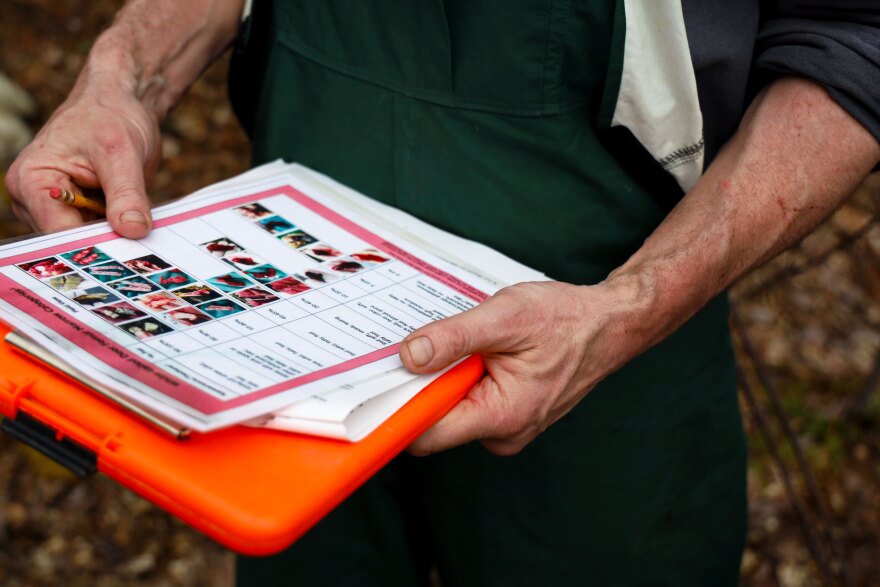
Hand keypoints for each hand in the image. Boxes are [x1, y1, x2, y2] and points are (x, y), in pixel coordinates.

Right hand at [5, 83, 160, 237]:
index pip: (55, 230)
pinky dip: (124, 231)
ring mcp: (62, 211)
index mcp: (31, 182)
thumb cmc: (110, 115)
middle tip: (140, 245)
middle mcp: (39, 202)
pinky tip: (140, 223)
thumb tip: (133, 229)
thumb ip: (125, 193)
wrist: (122, 105)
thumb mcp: (120, 152)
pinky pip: (105, 234)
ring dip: (118, 238)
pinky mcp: (86, 215)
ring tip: (140, 225)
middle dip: (106, 243)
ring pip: (91, 242)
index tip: (122, 253)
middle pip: (71, 241)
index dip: (90, 244)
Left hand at [400, 281, 632, 455]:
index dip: (398, 407)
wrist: (608, 325)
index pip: (427, 434)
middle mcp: (502, 433)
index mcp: (501, 416)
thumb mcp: (505, 317)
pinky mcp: (508, 416)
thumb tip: (410, 355)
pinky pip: (469, 403)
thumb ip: (455, 338)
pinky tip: (478, 351)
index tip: (377, 381)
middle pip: (434, 421)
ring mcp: (507, 428)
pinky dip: (462, 377)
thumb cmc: (566, 320)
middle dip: (422, 385)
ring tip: (463, 342)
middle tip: (422, 344)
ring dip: (445, 378)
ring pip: (451, 410)